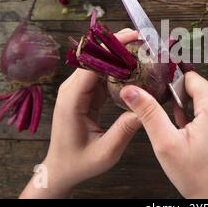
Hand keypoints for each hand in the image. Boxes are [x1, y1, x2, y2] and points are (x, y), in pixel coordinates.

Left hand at [20, 29, 140, 198]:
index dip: (112, 47)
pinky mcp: (86, 93)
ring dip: (120, 54)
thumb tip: (145, 107)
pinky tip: (135, 66)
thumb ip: (125, 130)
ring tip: (143, 49)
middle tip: (144, 40)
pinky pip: (102, 74)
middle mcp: (72, 90)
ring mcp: (78, 90)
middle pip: (95, 57)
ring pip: (100, 63)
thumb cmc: (79, 163)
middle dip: (119, 45)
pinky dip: (118, 68)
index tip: (134, 37)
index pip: (91, 64)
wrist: (62, 169)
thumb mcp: (106, 151)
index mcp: (72, 100)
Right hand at [120, 71, 207, 198]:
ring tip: (195, 142)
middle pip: (203, 93)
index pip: (190, 78)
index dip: (175, 92)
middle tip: (182, 132)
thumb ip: (148, 112)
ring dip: (202, 118)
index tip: (171, 109)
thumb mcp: (166, 144)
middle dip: (188, 108)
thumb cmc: (200, 178)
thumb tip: (132, 91)